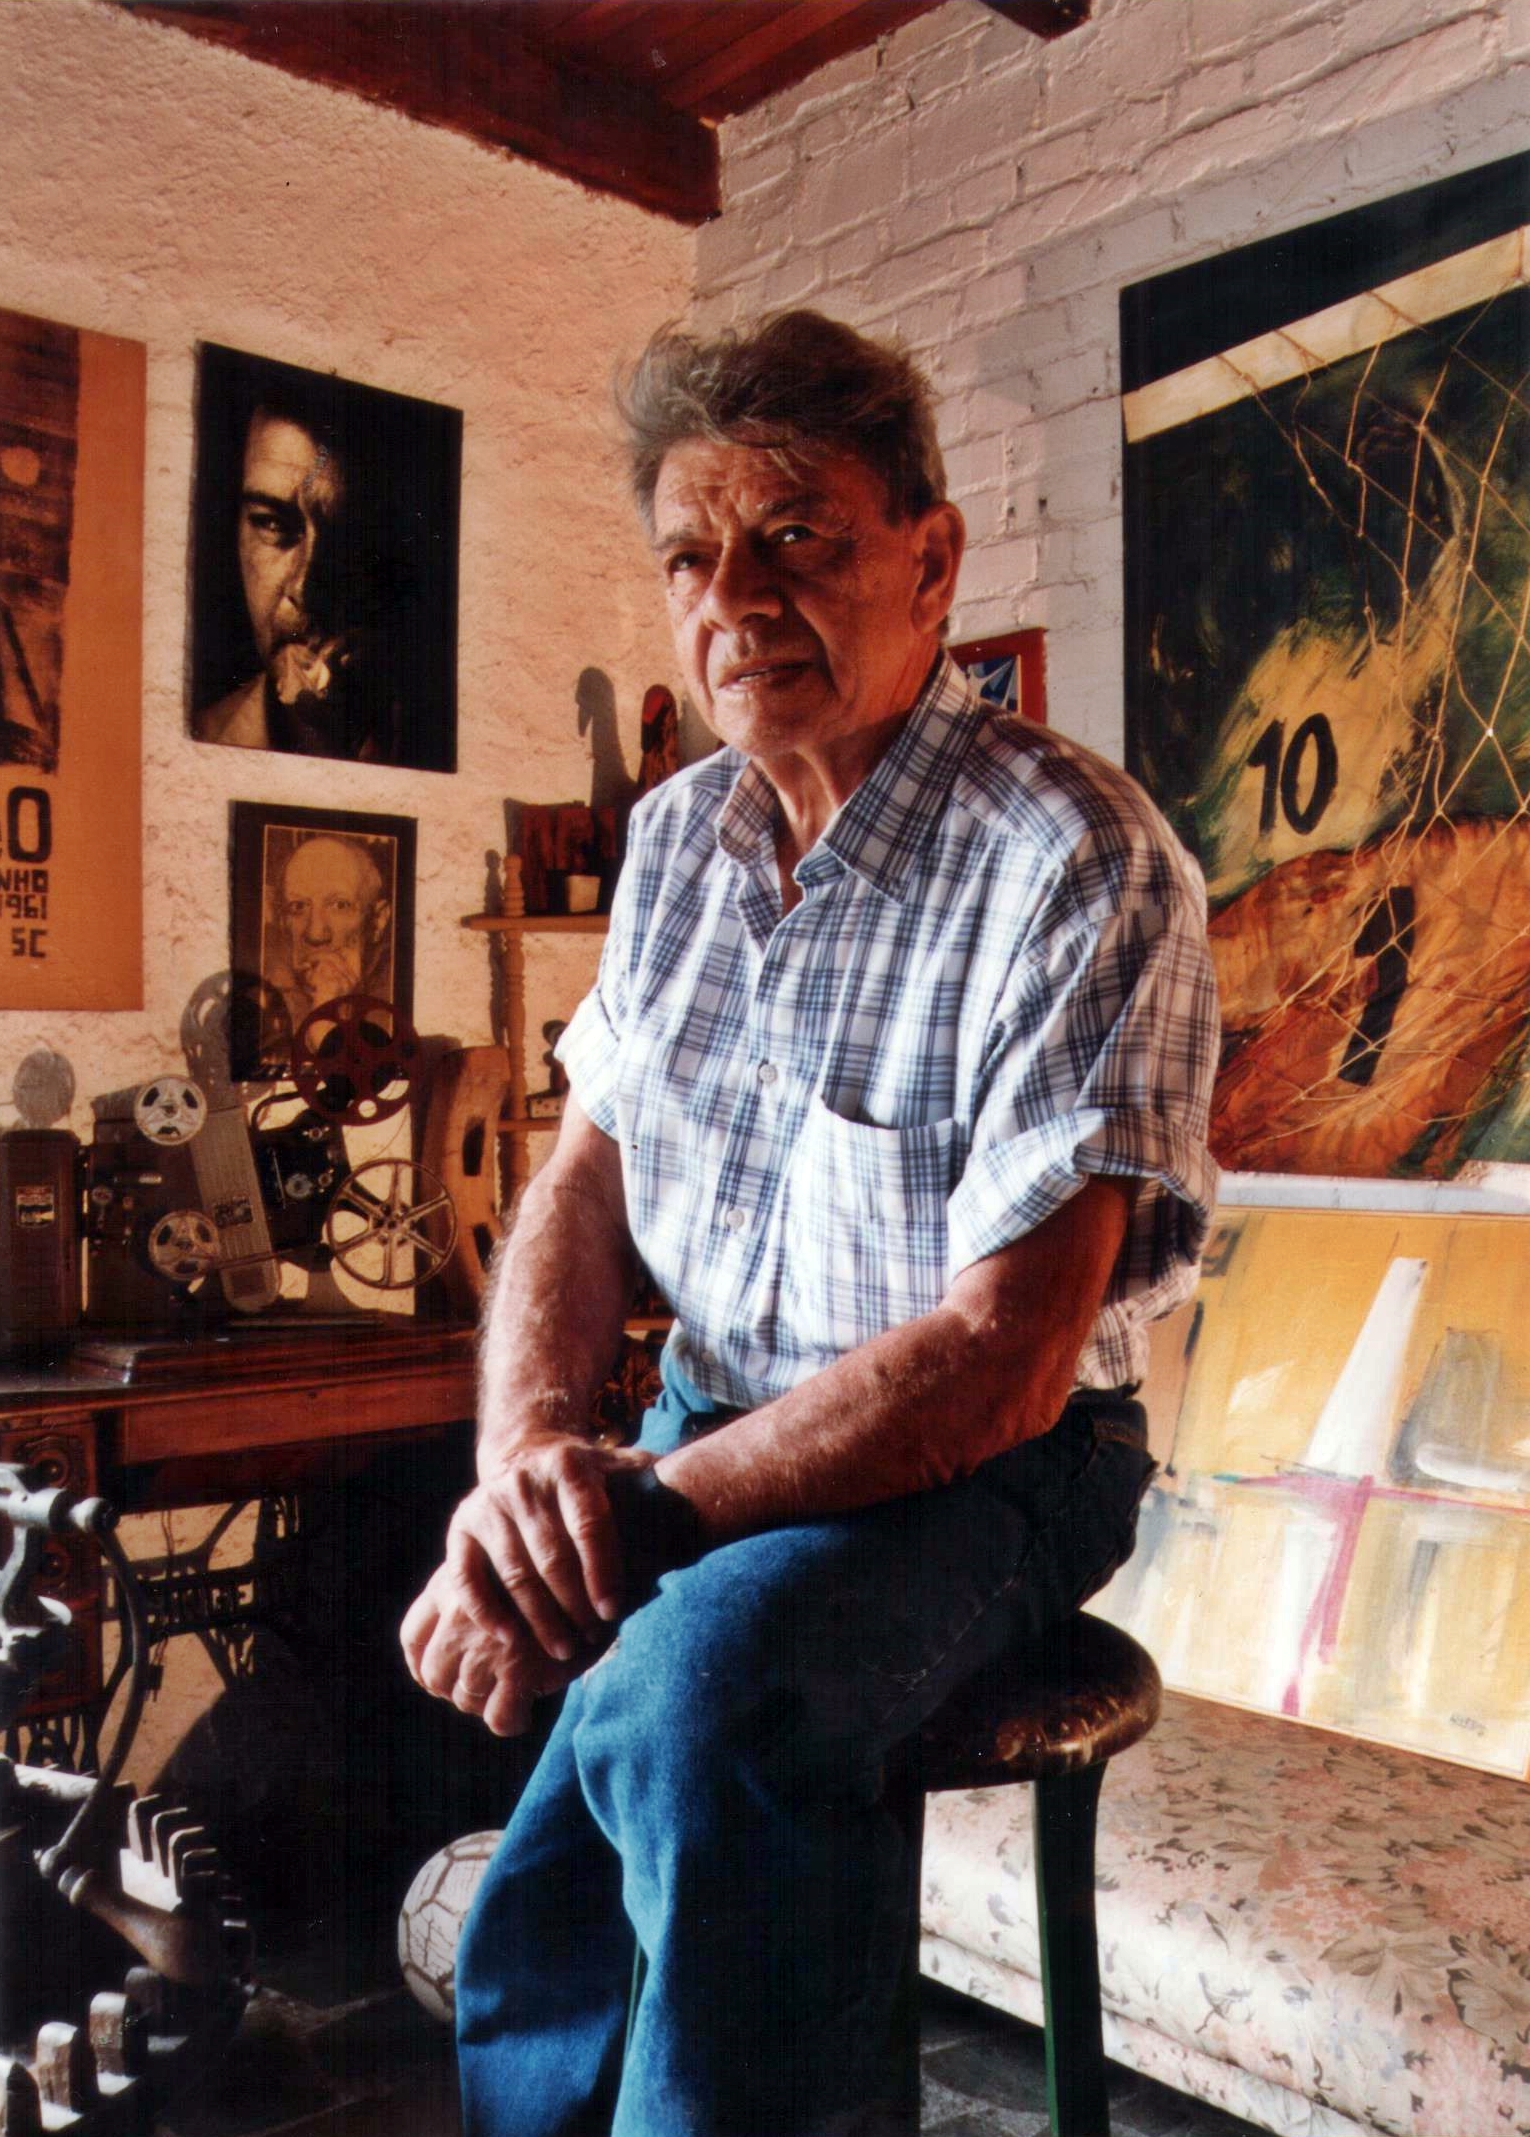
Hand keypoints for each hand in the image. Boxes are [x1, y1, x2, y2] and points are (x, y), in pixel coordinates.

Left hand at [400, 1558, 580, 1738]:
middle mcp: (460, 1617)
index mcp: (451, 1585)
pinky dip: (510, 1722)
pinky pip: (499, 1717)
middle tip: (479, 1691)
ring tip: (508, 1697)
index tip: (435, 1675)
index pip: (412, 1636)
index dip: (419, 1663)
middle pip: (434, 1673)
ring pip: (465, 1699)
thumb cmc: (553, 1565)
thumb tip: (453, 1635)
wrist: (596, 1569)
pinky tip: (524, 1715)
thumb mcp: (501, 1560)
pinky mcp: (519, 1671)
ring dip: (484, 1704)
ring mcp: (487, 1646)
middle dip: (453, 1689)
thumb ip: (474, 1591)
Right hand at [453, 1434, 655, 1661]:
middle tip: (592, 1639)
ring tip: (563, 1651)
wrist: (522, 1456)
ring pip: (514, 1573)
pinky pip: (466, 1577)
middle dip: (574, 1605)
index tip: (613, 1611)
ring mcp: (487, 1504)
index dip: (603, 1571)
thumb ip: (651, 1478)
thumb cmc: (585, 1478)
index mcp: (569, 1467)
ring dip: (539, 1619)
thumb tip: (699, 1488)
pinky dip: (486, 1610)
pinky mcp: (459, 1528)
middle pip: (552, 1556)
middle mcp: (525, 1482)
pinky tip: (508, 1639)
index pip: (590, 1524)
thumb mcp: (619, 1466)